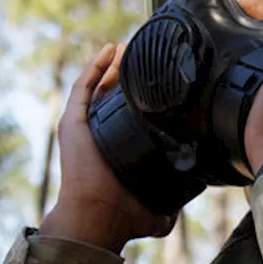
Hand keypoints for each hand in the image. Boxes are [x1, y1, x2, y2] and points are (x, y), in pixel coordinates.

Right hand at [39, 43, 176, 252]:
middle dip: (127, 75)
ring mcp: (84, 126)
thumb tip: (190, 204)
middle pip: (113, 96)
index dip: (143, 97)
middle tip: (145, 56)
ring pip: (99, 87)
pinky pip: (82, 87)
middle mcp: (100, 135)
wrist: (99, 216)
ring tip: (129, 47)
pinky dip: (95, 66)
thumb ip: (171, 207)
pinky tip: (110, 50)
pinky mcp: (72, 121)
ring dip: (112, 66)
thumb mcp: (159, 211)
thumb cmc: (126, 216)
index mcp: (120, 149)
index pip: (131, 116)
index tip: (161, 80)